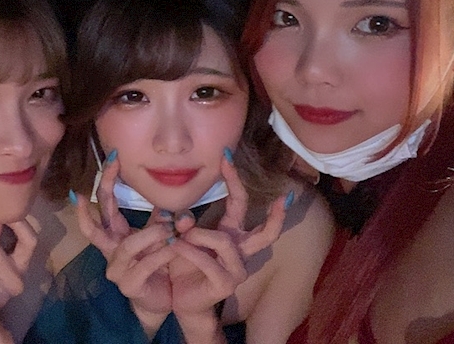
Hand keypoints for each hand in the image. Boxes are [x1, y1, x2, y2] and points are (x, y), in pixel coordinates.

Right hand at [72, 154, 175, 327]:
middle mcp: (109, 248)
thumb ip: (162, 218)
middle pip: (98, 217)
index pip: (105, 202)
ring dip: (152, 234)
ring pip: (129, 245)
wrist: (160, 300)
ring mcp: (116, 268)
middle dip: (105, 189)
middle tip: (113, 166)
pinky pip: (145, 265)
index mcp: (114, 233)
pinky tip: (174, 249)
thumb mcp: (158, 236)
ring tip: (171, 229)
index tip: (114, 156)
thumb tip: (172, 201)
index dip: (107, 179)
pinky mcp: (129, 284)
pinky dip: (161, 255)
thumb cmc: (156, 263)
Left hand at [168, 153, 288, 320]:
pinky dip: (190, 252)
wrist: (179, 297)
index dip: (235, 179)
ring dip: (199, 235)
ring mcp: (237, 270)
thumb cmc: (182, 262)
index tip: (227, 155)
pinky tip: (176, 246)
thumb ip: (184, 222)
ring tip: (179, 235)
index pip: (239, 203)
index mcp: (231, 233)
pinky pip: (209, 262)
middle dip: (274, 215)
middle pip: (266, 234)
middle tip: (278, 197)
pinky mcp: (225, 284)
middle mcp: (239, 251)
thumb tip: (185, 215)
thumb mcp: (181, 235)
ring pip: (225, 243)